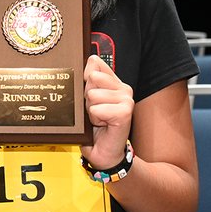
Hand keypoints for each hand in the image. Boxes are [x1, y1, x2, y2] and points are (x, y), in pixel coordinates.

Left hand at [81, 54, 133, 168]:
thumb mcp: (86, 101)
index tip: (87, 94)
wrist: (103, 152)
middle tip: (93, 111)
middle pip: (91, 78)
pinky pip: (97, 109)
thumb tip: (90, 59)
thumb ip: (87, 80)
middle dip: (85, 97)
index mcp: (113, 82)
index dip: (84, 77)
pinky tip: (102, 124)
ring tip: (97, 119)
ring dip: (90, 110)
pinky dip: (94, 119)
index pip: (95, 63)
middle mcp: (123, 88)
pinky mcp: (125, 112)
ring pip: (92, 94)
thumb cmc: (94, 128)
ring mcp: (126, 99)